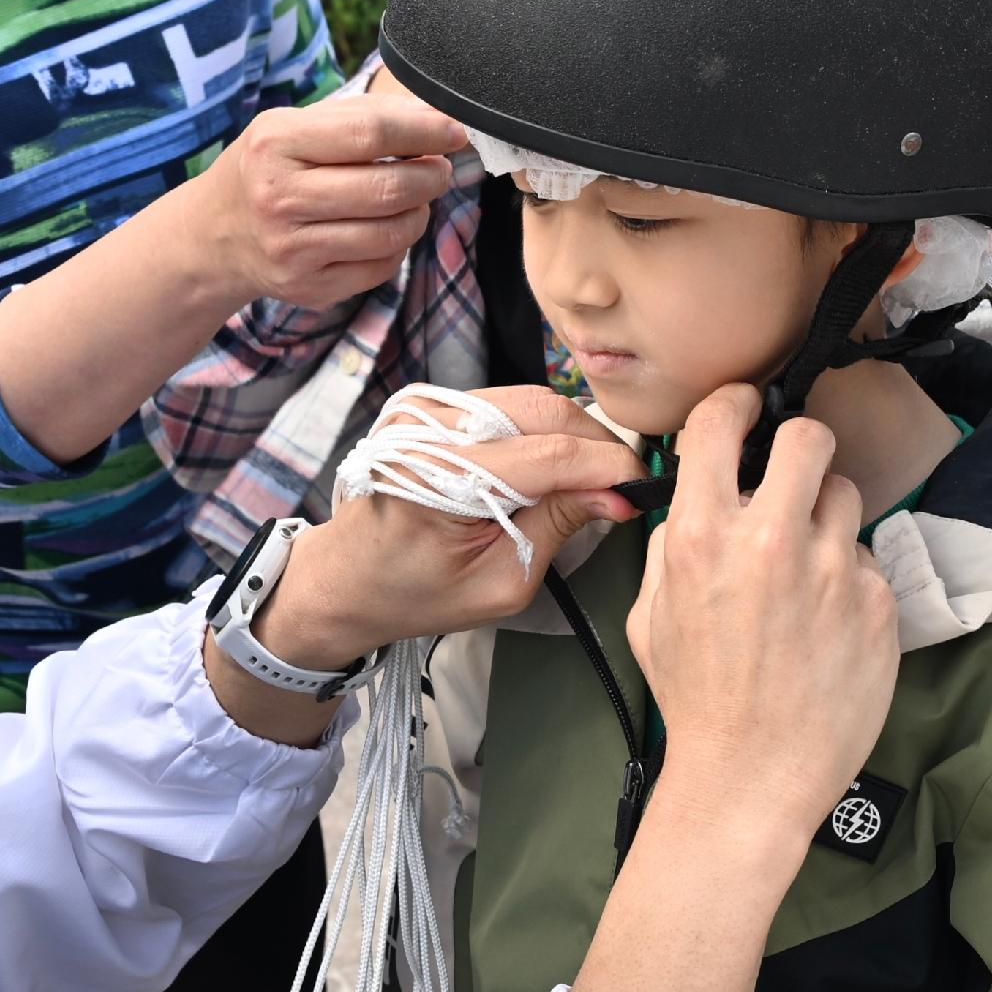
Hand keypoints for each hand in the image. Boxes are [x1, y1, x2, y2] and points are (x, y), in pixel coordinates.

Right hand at [181, 91, 466, 314]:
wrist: (213, 236)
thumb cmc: (267, 169)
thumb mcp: (293, 127)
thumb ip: (359, 117)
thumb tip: (433, 118)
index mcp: (276, 143)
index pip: (370, 133)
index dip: (425, 131)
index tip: (454, 132)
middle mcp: (280, 197)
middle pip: (387, 188)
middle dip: (432, 176)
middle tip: (440, 169)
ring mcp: (293, 248)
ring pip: (391, 232)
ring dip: (420, 212)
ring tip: (416, 197)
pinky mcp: (309, 286)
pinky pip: (382, 266)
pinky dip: (399, 244)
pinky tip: (388, 227)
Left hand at [257, 387, 641, 666]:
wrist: (346, 577)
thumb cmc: (416, 592)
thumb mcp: (500, 582)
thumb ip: (558, 527)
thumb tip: (618, 494)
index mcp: (441, 475)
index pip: (552, 454)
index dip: (610, 467)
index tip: (646, 487)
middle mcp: (431, 426)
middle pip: (546, 411)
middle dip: (598, 444)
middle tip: (626, 483)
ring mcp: (428, 408)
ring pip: (532, 400)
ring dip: (574, 433)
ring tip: (596, 476)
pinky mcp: (432, 405)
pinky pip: (509, 404)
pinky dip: (544, 428)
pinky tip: (558, 461)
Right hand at [625, 386, 899, 853]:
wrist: (751, 776)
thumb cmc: (697, 701)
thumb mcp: (651, 614)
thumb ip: (674, 543)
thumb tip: (699, 495)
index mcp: (702, 537)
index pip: (721, 422)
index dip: (735, 404)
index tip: (745, 409)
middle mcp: (771, 541)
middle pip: (808, 437)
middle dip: (801, 448)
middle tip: (795, 474)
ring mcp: (832, 570)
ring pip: (845, 496)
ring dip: (827, 518)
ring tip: (807, 569)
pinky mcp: (877, 602)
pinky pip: (866, 560)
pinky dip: (848, 578)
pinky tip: (827, 621)